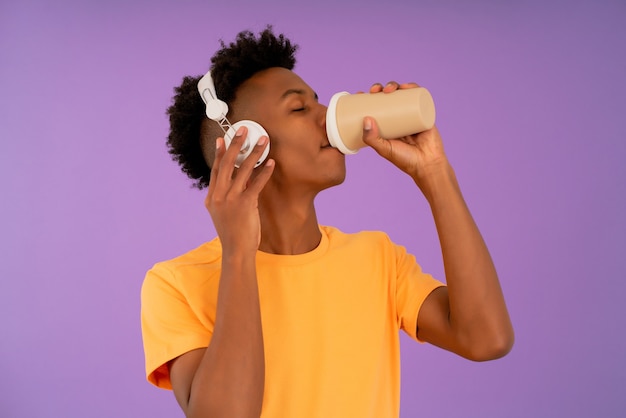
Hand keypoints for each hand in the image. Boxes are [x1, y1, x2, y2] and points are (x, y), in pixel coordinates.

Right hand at [205, 126, 274, 253]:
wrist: (236, 251)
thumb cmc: (233, 233)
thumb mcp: (224, 213)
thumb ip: (228, 196)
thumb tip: (241, 180)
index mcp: (211, 198)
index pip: (215, 170)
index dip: (219, 153)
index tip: (222, 139)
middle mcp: (218, 196)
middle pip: (227, 163)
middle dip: (236, 144)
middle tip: (243, 130)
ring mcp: (230, 200)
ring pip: (243, 170)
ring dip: (254, 152)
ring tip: (263, 141)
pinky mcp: (245, 204)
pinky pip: (256, 183)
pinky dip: (265, 171)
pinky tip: (272, 162)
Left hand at [362, 81, 448, 186]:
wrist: (428, 165)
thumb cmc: (405, 160)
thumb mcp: (384, 149)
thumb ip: (372, 138)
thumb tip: (366, 119)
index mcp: (387, 124)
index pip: (375, 106)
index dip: (368, 98)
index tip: (360, 94)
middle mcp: (399, 117)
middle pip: (388, 97)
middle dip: (380, 88)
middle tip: (374, 90)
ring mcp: (412, 114)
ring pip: (402, 94)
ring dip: (395, 85)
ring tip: (388, 89)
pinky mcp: (425, 113)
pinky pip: (420, 97)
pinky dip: (414, 88)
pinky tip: (406, 86)